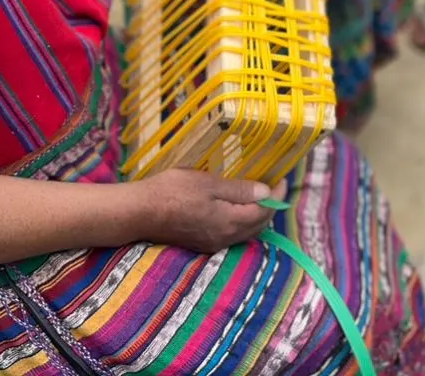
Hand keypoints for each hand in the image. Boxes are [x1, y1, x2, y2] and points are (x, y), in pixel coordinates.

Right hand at [135, 169, 277, 251]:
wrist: (140, 212)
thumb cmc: (173, 191)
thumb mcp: (209, 184)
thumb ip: (239, 190)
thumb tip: (266, 193)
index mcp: (230, 222)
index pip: (264, 211)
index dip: (277, 196)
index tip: (283, 180)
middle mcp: (225, 238)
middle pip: (258, 226)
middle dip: (270, 208)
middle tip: (275, 188)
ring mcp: (213, 243)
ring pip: (246, 232)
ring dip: (257, 217)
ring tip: (260, 198)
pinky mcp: (202, 243)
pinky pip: (232, 235)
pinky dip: (242, 222)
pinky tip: (237, 210)